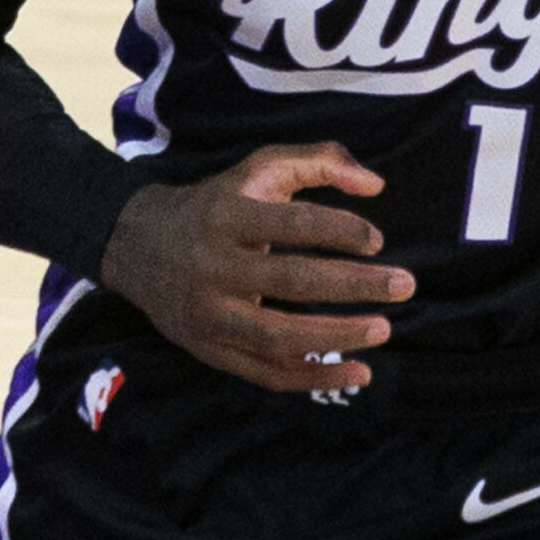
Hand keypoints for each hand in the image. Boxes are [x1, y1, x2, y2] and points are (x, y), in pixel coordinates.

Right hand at [98, 142, 415, 395]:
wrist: (135, 244)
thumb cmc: (214, 203)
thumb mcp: (257, 168)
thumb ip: (318, 161)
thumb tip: (376, 184)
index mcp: (225, 215)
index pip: (291, 224)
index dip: (339, 231)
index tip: (378, 240)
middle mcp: (213, 267)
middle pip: (291, 282)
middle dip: (354, 286)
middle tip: (404, 285)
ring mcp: (209, 315)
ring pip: (279, 337)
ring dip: (337, 337)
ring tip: (383, 329)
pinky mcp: (210, 351)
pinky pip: (267, 373)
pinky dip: (314, 378)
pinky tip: (358, 372)